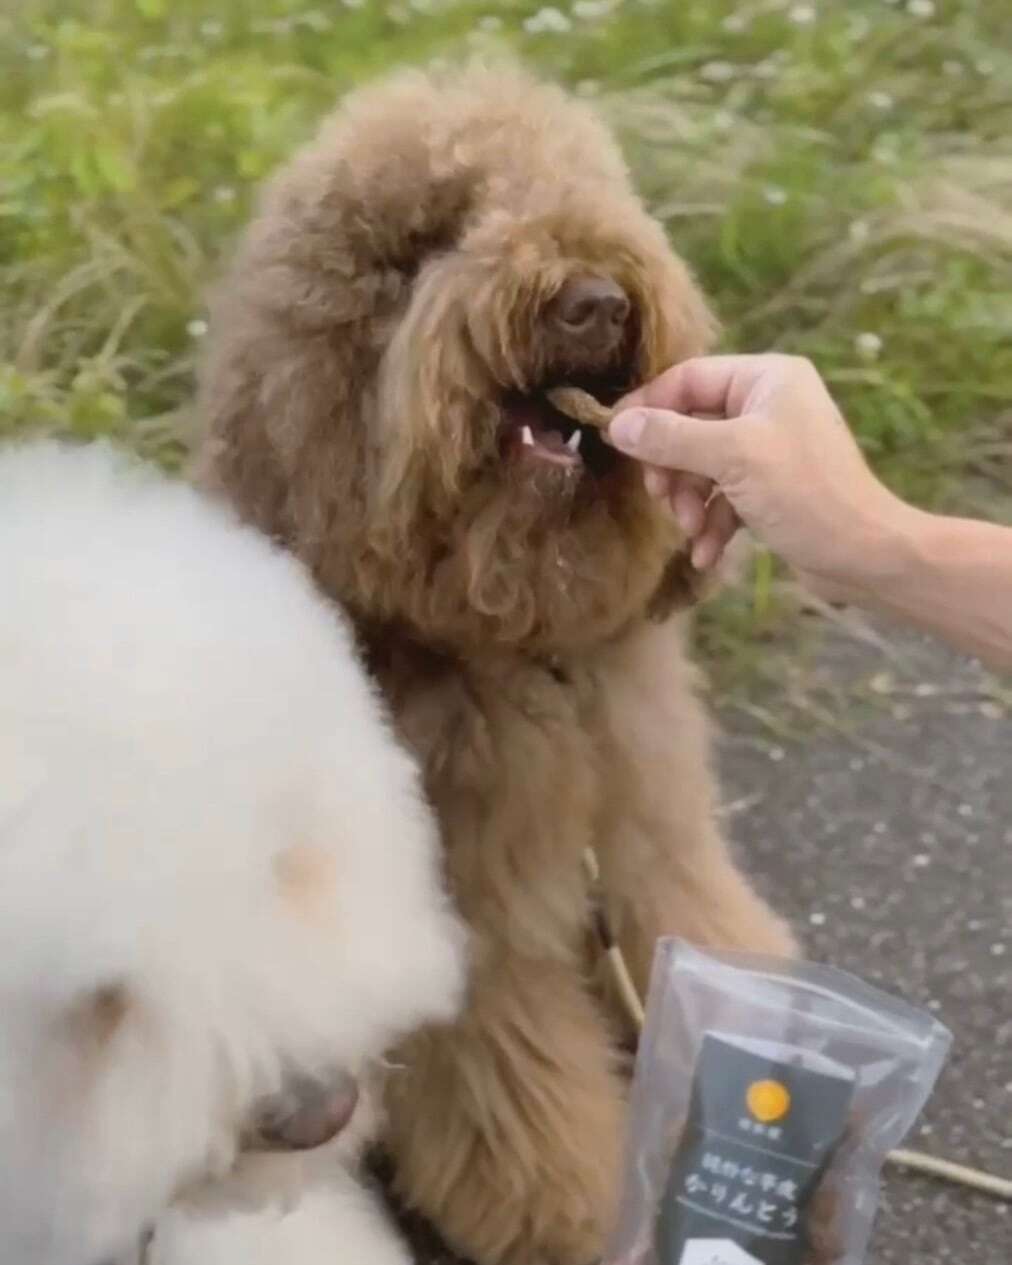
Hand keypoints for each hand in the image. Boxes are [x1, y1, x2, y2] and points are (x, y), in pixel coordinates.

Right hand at [608, 354, 908, 594]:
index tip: (615, 439)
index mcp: (767, 378)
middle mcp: (768, 405)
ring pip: (701, 465)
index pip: (688, 379)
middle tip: (661, 496)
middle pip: (689, 424)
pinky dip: (711, 522)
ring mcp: (768, 448)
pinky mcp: (769, 488)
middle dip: (672, 467)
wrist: (865, 556)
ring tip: (692, 528)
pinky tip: (708, 554)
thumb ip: (671, 438)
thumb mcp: (732, 459)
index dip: (649, 407)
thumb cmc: (807, 494)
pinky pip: (722, 495)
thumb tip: (616, 425)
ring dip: (689, 500)